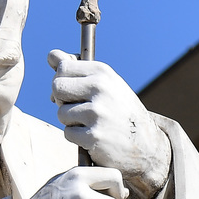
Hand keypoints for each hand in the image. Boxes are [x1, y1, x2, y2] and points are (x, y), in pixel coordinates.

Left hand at [48, 50, 170, 198]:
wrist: (146, 143)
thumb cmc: (120, 110)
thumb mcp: (106, 83)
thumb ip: (77, 68)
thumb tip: (52, 55)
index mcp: (103, 72)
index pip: (62, 67)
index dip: (62, 80)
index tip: (71, 90)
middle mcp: (100, 89)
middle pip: (57, 88)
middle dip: (62, 100)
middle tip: (78, 107)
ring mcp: (97, 113)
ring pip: (61, 113)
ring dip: (70, 121)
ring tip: (90, 123)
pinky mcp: (93, 136)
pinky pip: (67, 133)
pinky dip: (76, 137)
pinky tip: (93, 136)